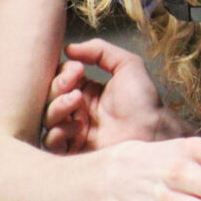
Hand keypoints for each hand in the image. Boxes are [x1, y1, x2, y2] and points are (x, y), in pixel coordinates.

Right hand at [42, 38, 187, 153]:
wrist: (152, 131)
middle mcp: (78, 111)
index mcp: (88, 92)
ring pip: (48, 118)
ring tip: (76, 101)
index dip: (63, 72)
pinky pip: (50, 143)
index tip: (77, 69)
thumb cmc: (143, 101)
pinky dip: (57, 132)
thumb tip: (69, 48)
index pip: (61, 79)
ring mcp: (75, 131)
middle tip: (73, 83)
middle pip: (50, 97)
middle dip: (57, 87)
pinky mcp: (74, 151)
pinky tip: (76, 126)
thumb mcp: (127, 65)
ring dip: (56, 107)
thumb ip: (100, 51)